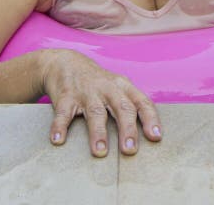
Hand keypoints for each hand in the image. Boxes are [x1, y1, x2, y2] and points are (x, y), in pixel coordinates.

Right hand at [40, 49, 161, 156]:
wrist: (65, 63)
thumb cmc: (98, 83)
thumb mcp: (118, 88)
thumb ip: (131, 106)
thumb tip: (148, 137)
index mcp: (123, 87)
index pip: (142, 102)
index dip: (150, 119)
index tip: (155, 137)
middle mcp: (108, 88)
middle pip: (121, 108)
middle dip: (127, 129)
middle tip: (129, 150)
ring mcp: (87, 92)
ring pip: (95, 112)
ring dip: (98, 132)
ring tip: (100, 151)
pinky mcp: (66, 97)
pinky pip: (64, 113)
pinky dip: (60, 126)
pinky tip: (58, 139)